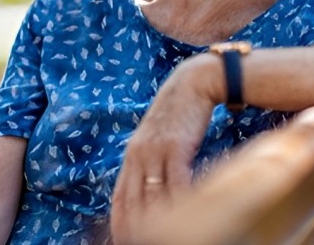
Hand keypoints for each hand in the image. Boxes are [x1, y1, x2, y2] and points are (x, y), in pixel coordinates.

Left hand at [110, 56, 221, 243]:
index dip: (121, 224)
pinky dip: (180, 201)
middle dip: (139, 229)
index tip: (125, 241)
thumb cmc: (179, 115)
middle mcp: (138, 156)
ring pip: (154, 197)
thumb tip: (151, 193)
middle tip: (147, 242)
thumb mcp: (156, 139)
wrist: (193, 83)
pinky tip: (187, 215)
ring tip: (171, 235)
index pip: (120, 199)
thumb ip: (150, 163)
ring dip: (162, 220)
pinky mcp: (176, 147)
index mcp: (131, 157)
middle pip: (135, 203)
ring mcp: (155, 151)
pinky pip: (176, 183)